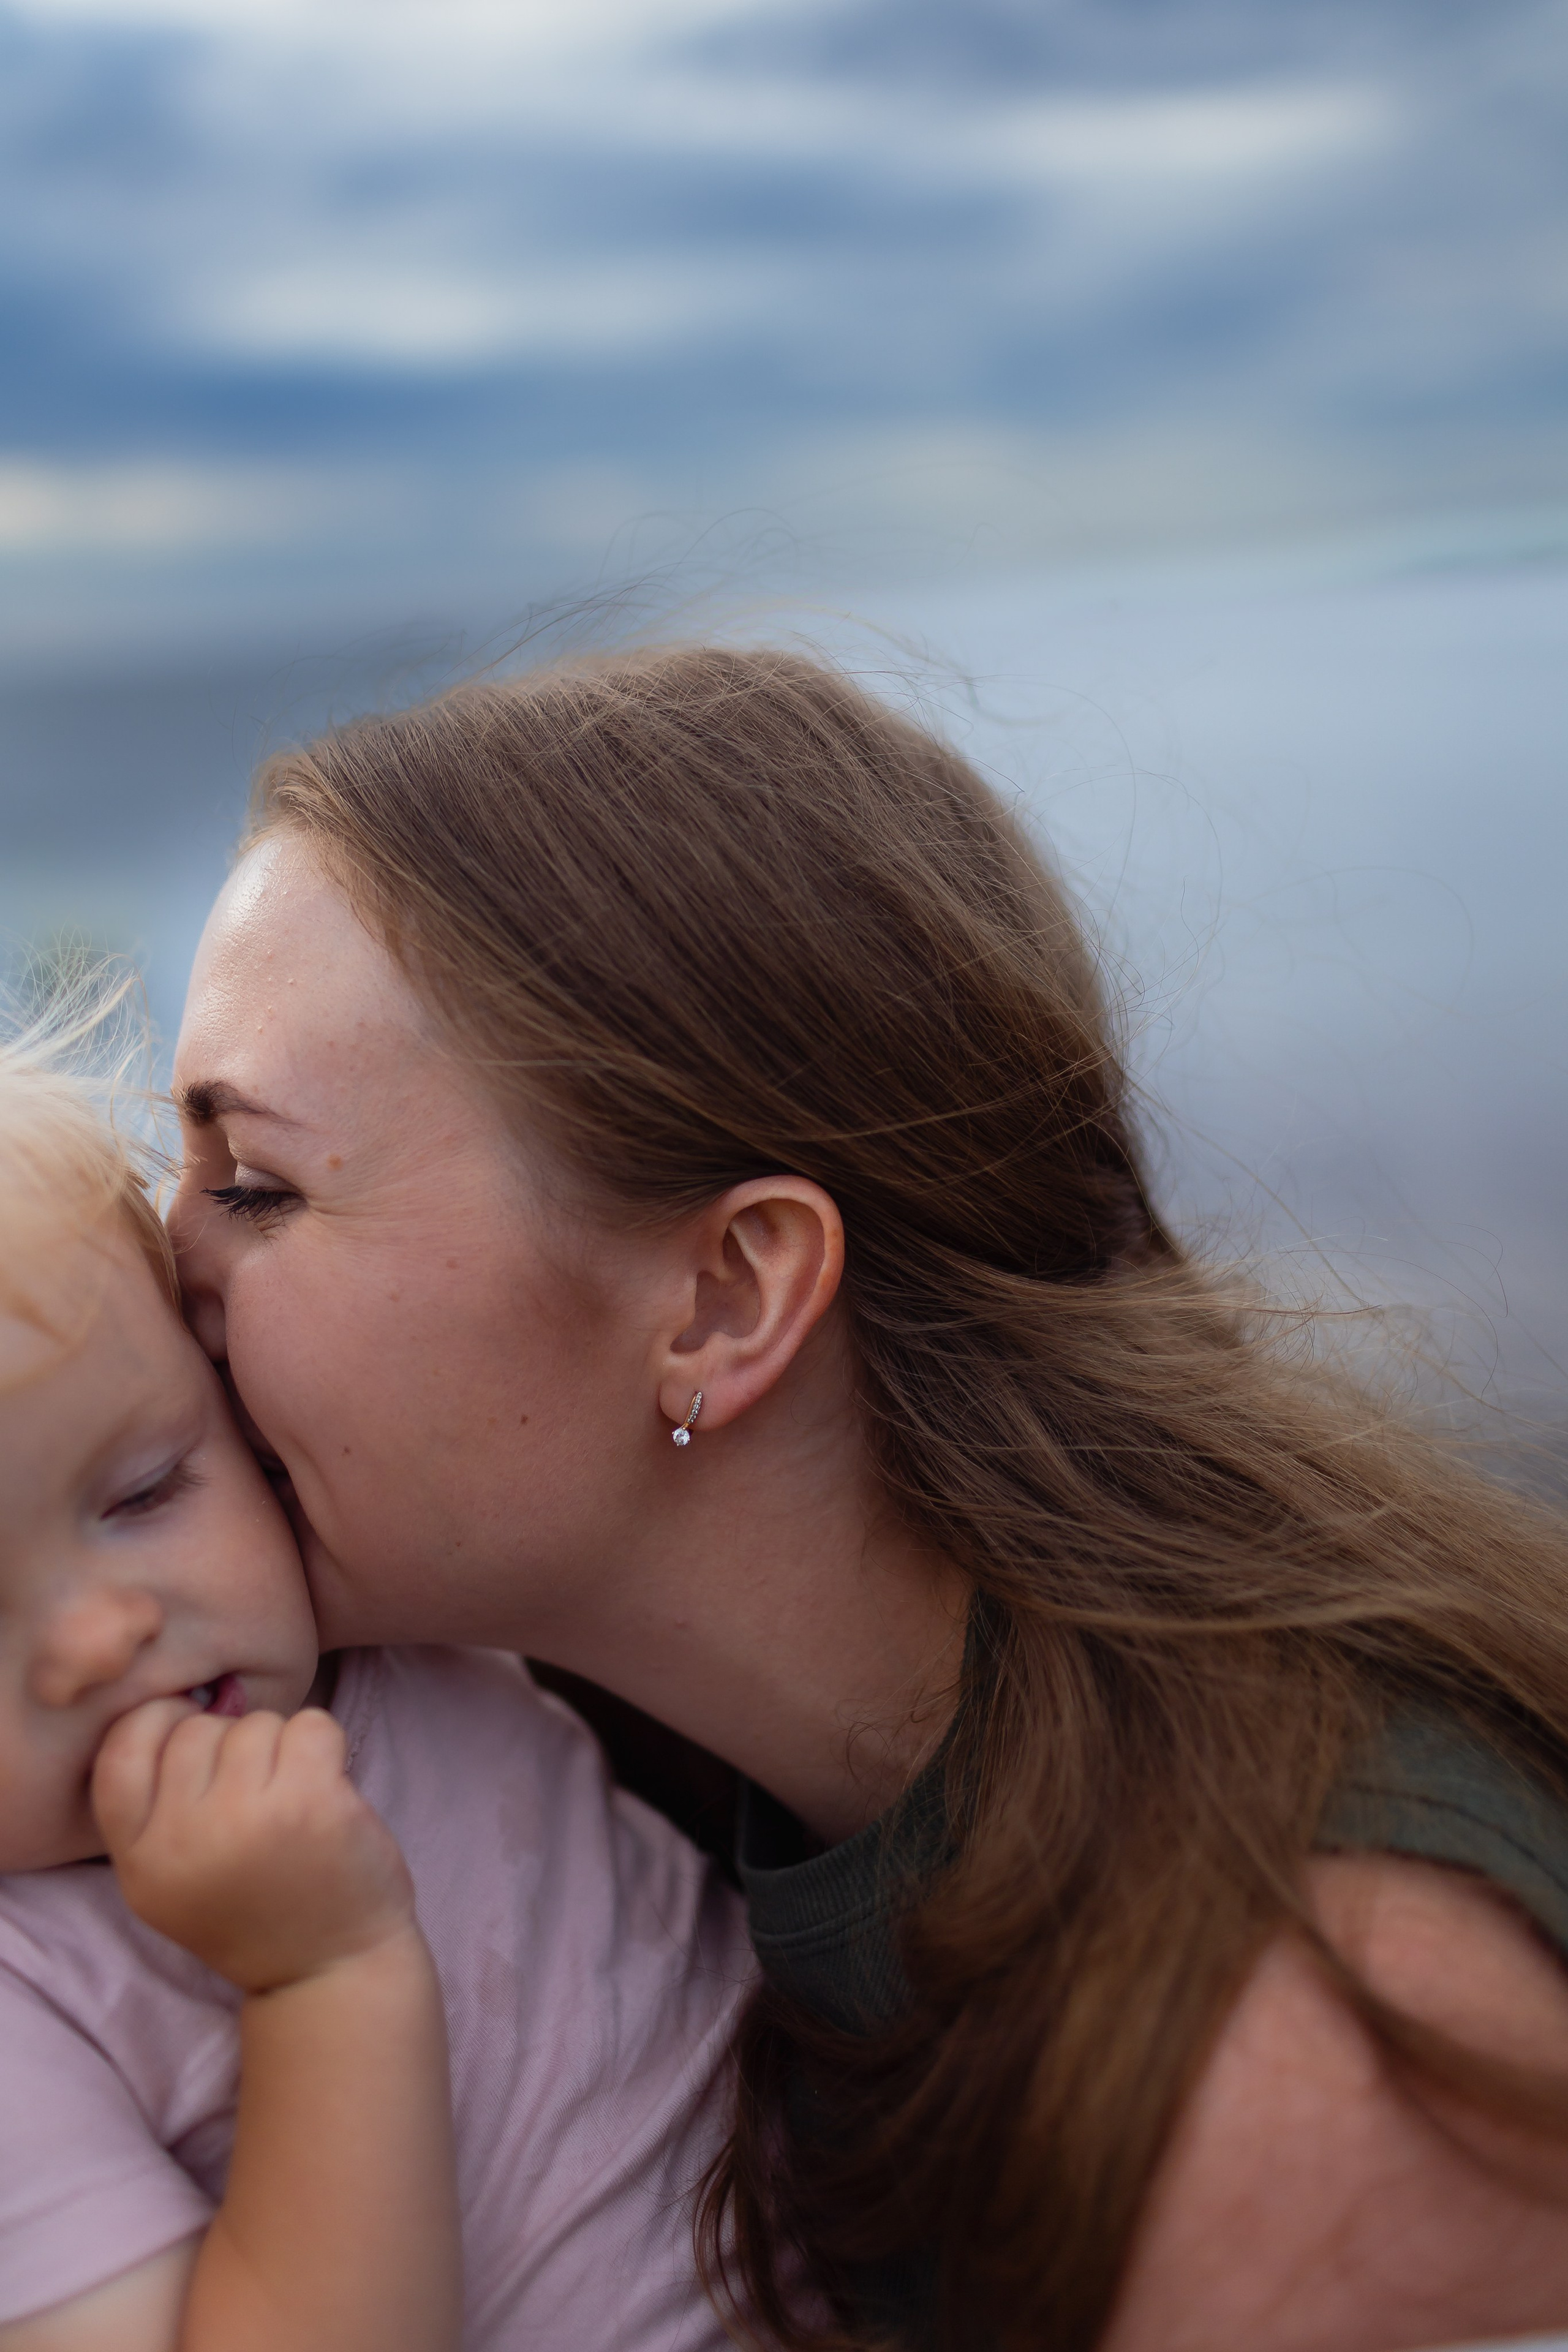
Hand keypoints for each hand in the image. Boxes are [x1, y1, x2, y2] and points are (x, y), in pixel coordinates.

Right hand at [92, 1701, 416, 1992]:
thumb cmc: (255, 1909)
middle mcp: (182, 1842)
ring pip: (254, 1723)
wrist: (330, 1969)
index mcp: (140, 1861)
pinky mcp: (309, 1806)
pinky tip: (327, 1790)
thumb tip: (179, 1702)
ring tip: (290, 1802)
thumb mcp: (172, 1880)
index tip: (193, 1740)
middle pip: (196, 1729)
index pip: (120, 1751)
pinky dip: (325, 1744)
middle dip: (231, 1745)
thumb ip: (157, 1808)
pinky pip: (311, 1725)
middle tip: (257, 1795)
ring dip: (280, 1748)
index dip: (156, 1724)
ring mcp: (246, 1821)